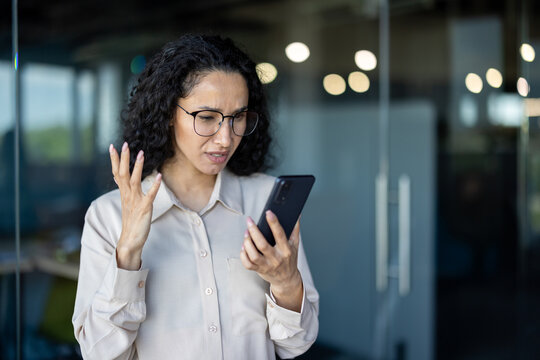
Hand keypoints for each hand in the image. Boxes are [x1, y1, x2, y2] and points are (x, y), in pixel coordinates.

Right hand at [110, 142, 161, 269]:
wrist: (131, 240)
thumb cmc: (131, 221)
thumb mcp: (127, 203)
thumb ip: (124, 190)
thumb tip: (119, 178)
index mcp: (124, 193)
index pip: (117, 173)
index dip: (115, 160)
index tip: (113, 146)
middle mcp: (128, 195)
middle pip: (123, 173)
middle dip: (123, 159)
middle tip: (124, 144)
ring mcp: (136, 201)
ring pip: (135, 181)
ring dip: (138, 167)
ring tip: (141, 154)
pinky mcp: (144, 208)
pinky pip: (150, 195)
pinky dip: (155, 186)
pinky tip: (159, 176)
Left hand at [240, 211, 302, 311]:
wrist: (287, 279)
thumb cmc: (290, 259)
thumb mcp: (295, 245)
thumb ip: (295, 230)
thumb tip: (297, 215)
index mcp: (286, 250)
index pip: (280, 234)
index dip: (274, 223)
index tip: (268, 212)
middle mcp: (276, 258)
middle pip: (262, 244)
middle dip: (254, 231)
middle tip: (249, 221)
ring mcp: (267, 265)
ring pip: (253, 255)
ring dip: (247, 243)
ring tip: (246, 233)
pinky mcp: (259, 270)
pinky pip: (248, 264)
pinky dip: (243, 255)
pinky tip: (244, 246)